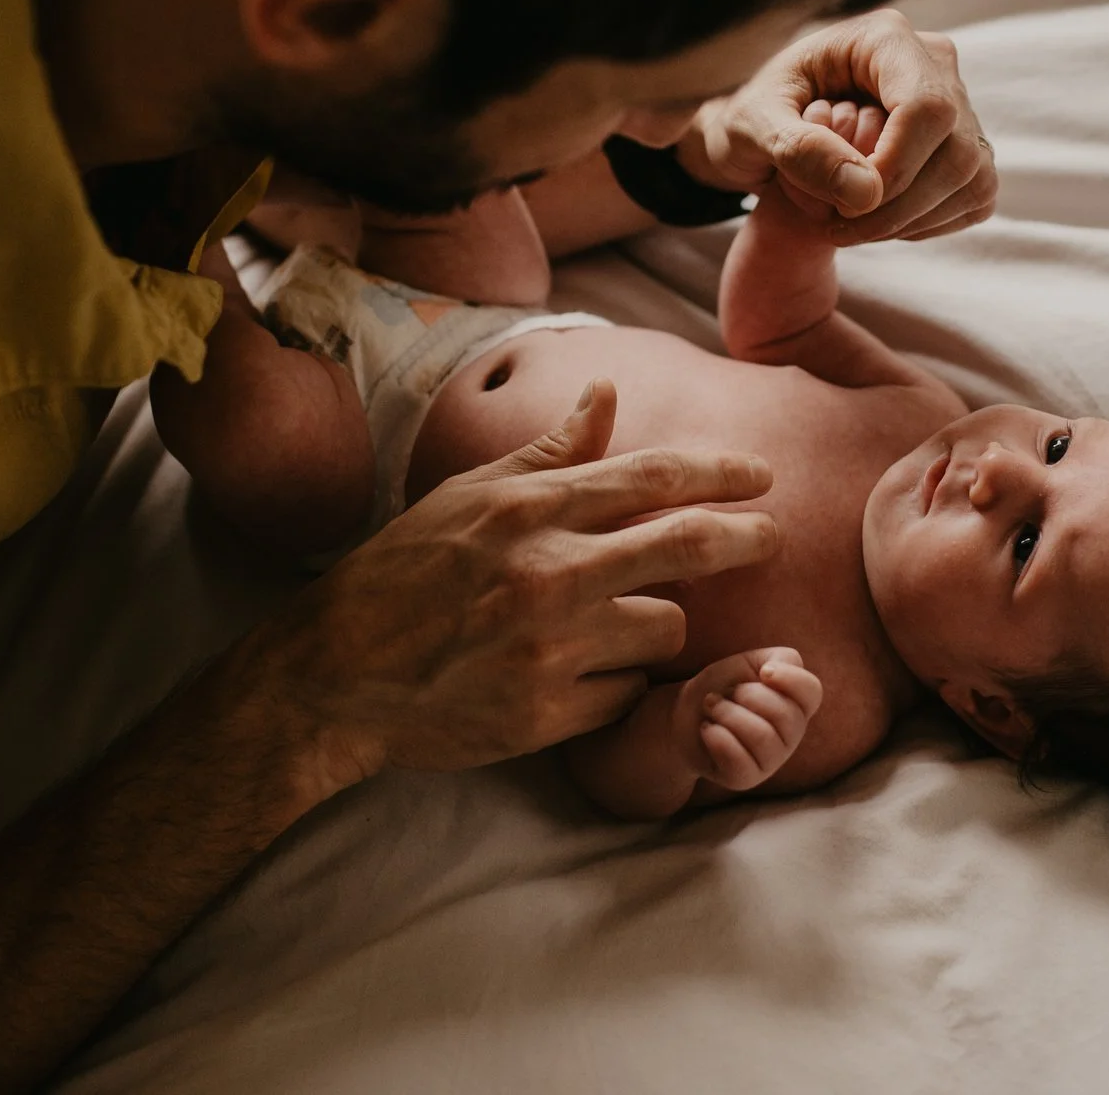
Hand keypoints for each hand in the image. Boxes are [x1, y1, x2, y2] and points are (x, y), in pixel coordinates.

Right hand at [244, 381, 778, 791]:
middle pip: (687, 547)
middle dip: (748, 538)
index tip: (761, 474)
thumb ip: (548, 452)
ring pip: (664, 628)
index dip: (720, 472)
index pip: (651, 477)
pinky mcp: (547, 714)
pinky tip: (578, 674)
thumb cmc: (402, 574)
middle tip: (773, 537)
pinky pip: (627, 693)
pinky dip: (617, 682)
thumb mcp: (467, 496)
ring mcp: (551, 647)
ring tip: (610, 624)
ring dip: (656, 623)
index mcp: (528, 510)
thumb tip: (607, 393)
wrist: (334, 676)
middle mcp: (548, 573)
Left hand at [672, 647, 823, 791]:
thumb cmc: (723, 686)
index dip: (790, 678)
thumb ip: (779, 659)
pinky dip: (716, 736)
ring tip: (712, 709)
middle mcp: (792, 734)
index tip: (763, 672)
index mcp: (797, 703)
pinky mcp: (747, 778)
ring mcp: (772, 760)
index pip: (812, 692)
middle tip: (726, 694)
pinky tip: (708, 729)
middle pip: (784, 714)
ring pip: (761, 735)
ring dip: (726, 713)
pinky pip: (738, 758)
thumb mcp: (751, 662)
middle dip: (745, 694)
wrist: (686, 713)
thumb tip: (773, 673)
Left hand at [677, 7, 996, 243]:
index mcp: (884, 39)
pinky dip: (927, 224)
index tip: (846, 204)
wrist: (763, 127)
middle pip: (956, 149)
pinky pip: (974, 197)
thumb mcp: (752, 125)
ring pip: (972, 177)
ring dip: (911, 221)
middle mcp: (932, 63)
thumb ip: (798, 149)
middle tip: (838, 226)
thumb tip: (865, 192)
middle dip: (898, 205)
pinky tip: (881, 221)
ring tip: (850, 226)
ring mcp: (957, 104)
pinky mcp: (965, 145)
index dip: (895, 166)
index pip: (926, 106)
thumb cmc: (753, 114)